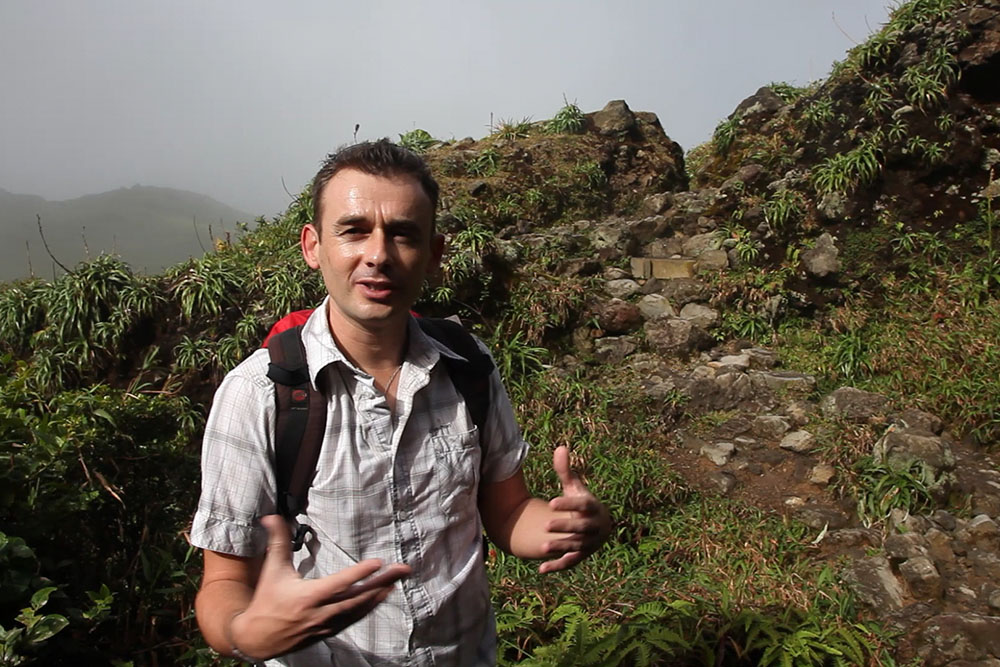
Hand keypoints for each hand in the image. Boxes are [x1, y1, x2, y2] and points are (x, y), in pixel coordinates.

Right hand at [228, 515, 410, 659]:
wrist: (257, 639)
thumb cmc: (266, 601)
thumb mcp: (272, 571)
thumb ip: (277, 542)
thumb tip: (273, 516)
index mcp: (307, 596)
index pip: (339, 583)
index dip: (358, 573)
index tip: (377, 562)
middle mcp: (321, 612)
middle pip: (357, 596)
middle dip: (382, 582)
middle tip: (403, 569)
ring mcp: (327, 624)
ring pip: (359, 608)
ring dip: (381, 593)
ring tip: (398, 579)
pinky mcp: (329, 631)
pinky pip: (354, 618)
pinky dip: (370, 607)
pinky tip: (382, 595)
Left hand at [538, 446, 611, 573]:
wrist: (599, 527)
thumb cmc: (582, 504)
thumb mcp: (575, 488)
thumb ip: (566, 471)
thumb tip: (560, 447)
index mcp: (593, 508)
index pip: (583, 506)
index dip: (569, 505)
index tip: (551, 502)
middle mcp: (594, 527)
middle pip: (580, 528)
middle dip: (564, 527)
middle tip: (545, 525)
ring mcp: (588, 543)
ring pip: (575, 546)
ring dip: (560, 547)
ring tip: (542, 547)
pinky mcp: (581, 556)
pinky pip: (569, 563)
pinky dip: (556, 566)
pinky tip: (541, 570)